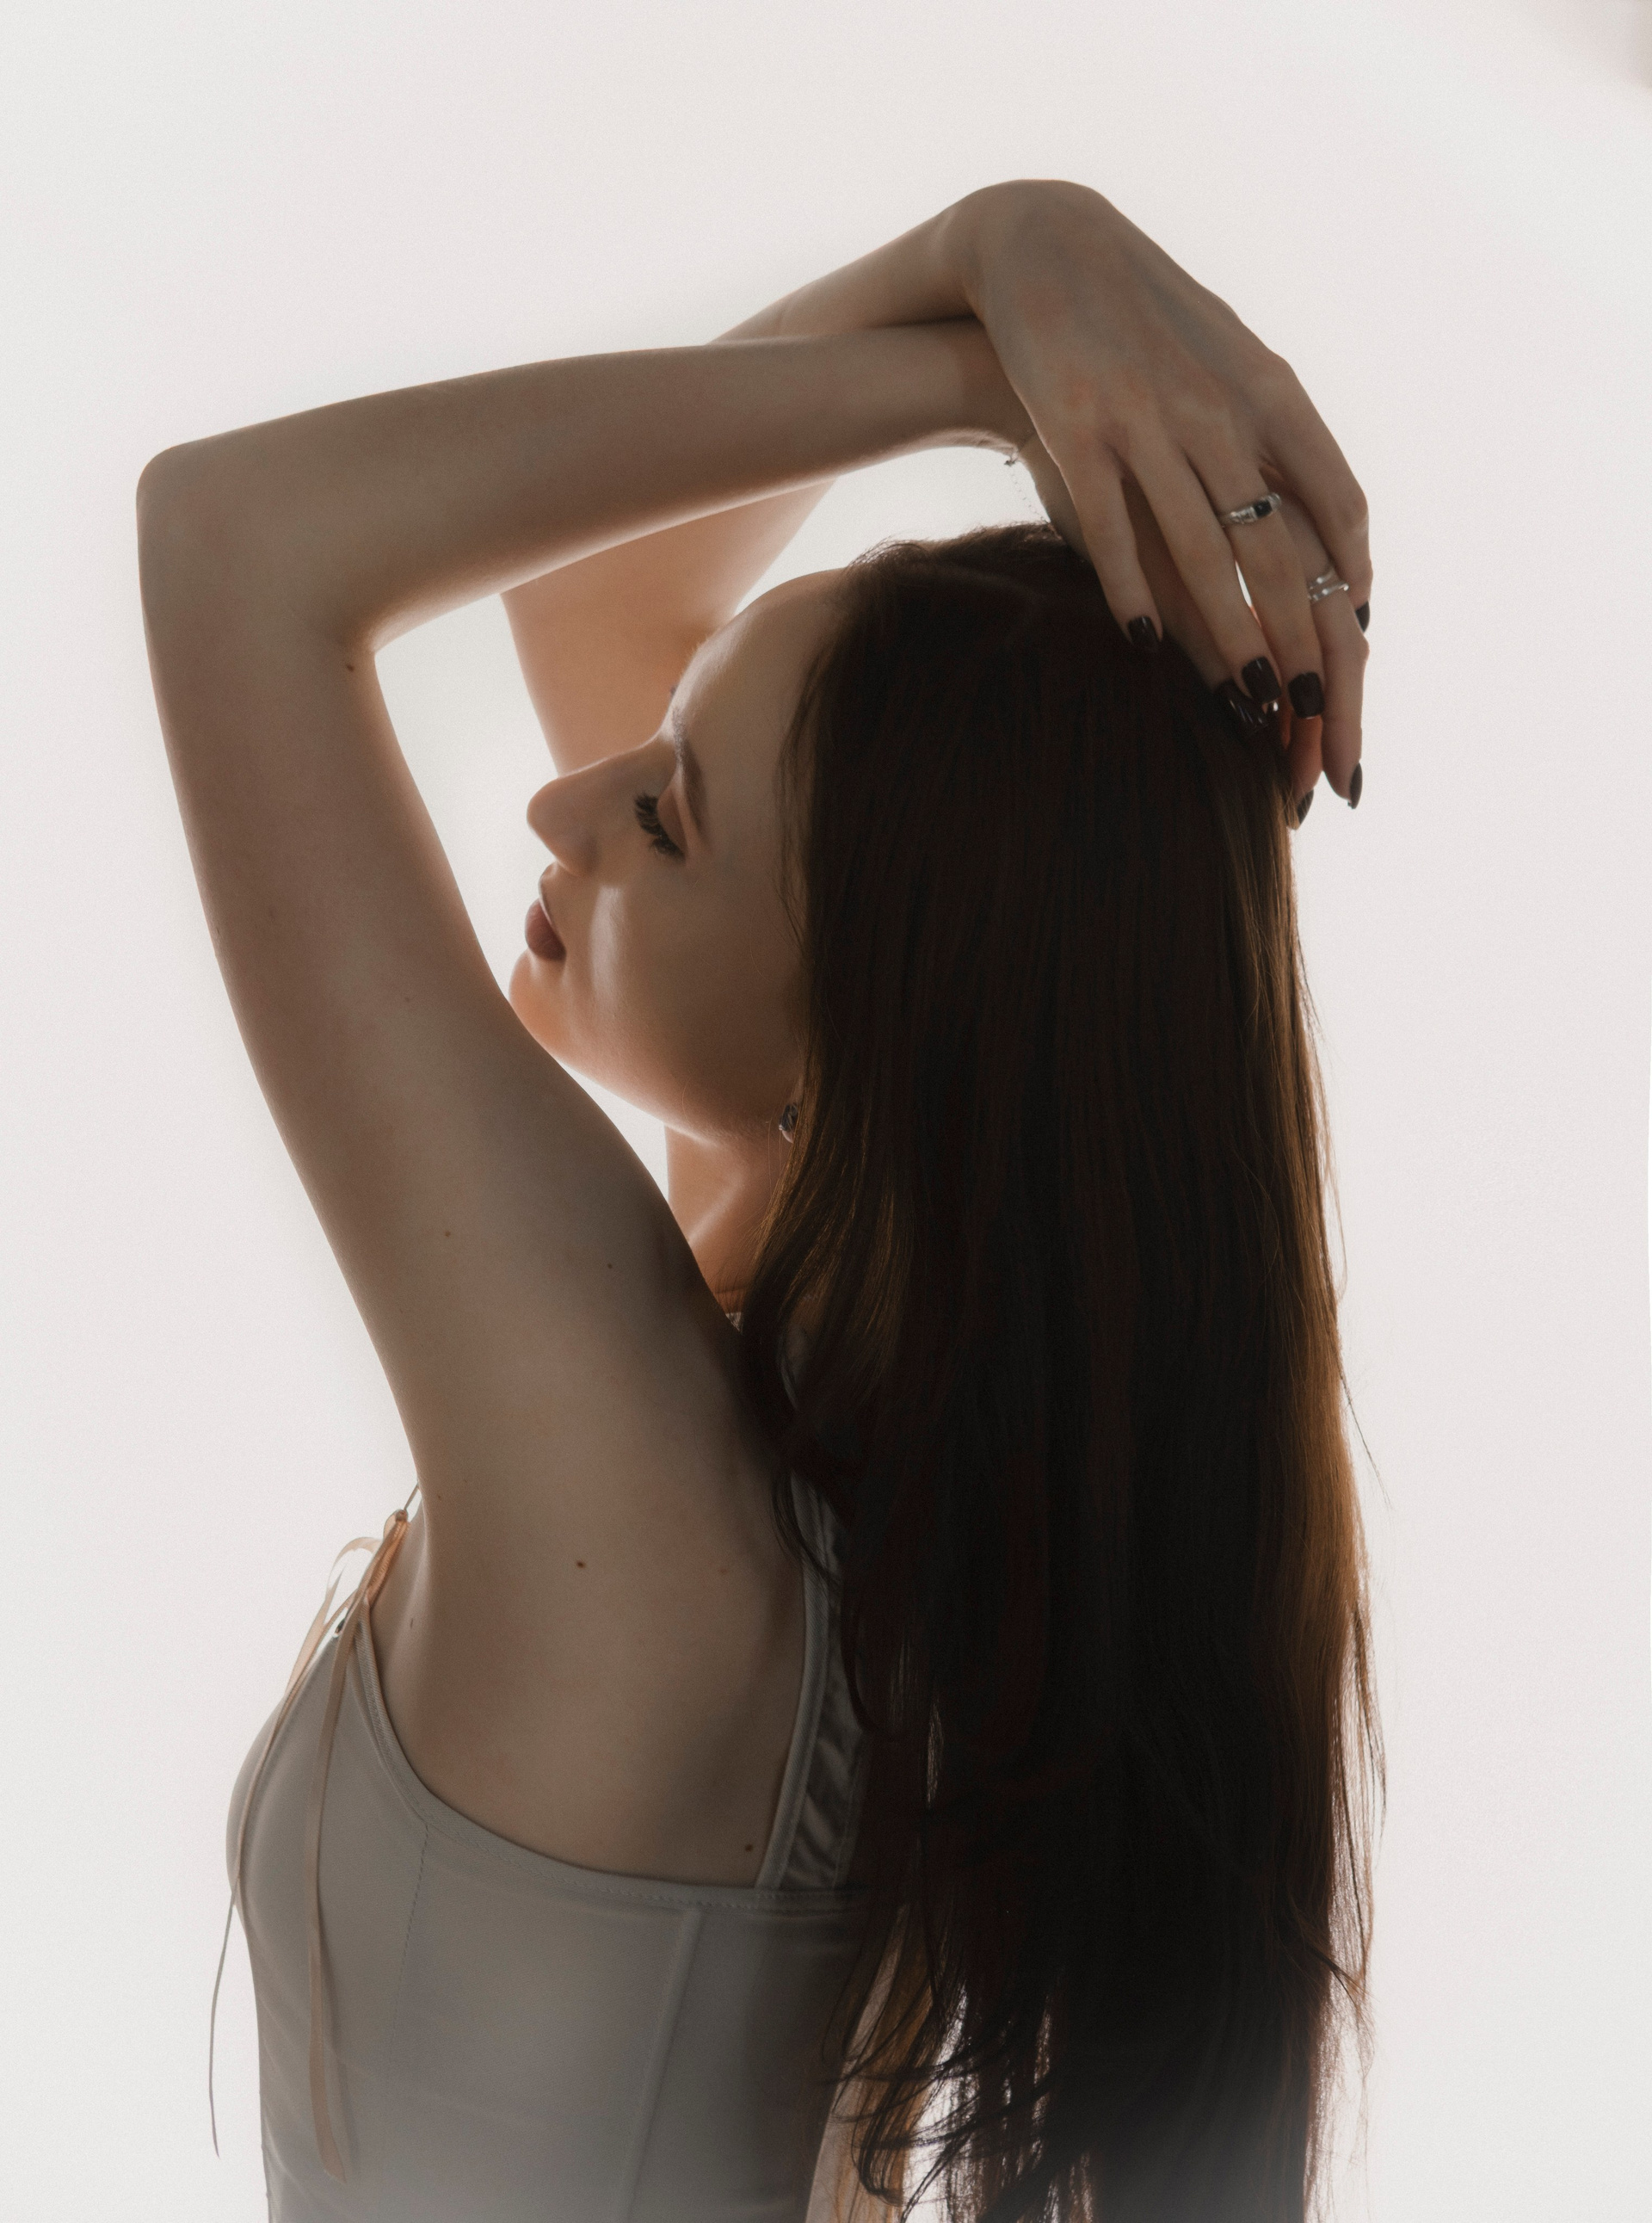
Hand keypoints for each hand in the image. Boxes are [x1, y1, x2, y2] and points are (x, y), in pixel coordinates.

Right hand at [954, 180, 1370, 804]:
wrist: (1042, 247)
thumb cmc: (1139, 327)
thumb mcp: (1224, 367)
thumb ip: (1271, 441)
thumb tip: (1317, 526)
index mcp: (1270, 393)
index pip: (1339, 503)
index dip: (1353, 583)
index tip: (1360, 647)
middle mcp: (1219, 409)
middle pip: (1280, 548)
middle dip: (1306, 643)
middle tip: (1321, 717)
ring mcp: (1147, 419)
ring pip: (1203, 549)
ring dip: (1233, 636)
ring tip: (1251, 704)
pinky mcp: (1075, 427)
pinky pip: (1109, 527)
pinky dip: (1133, 591)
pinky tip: (1146, 647)